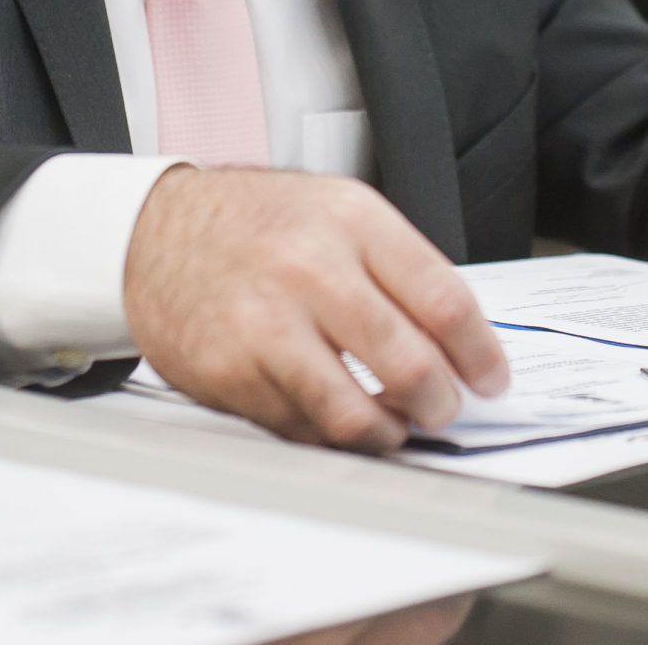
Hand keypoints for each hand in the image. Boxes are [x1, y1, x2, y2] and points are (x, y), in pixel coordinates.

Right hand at [122, 167, 509, 453]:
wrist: (155, 232)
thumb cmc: (255, 224)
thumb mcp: (337, 210)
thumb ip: (399, 268)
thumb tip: (460, 339)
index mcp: (352, 222)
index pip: (443, 301)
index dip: (480, 352)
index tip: (491, 378)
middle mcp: (310, 270)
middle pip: (409, 364)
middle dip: (441, 402)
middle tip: (445, 409)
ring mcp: (266, 324)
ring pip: (355, 414)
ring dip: (390, 433)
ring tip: (395, 426)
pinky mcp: (230, 372)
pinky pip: (302, 428)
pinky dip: (332, 436)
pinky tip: (340, 419)